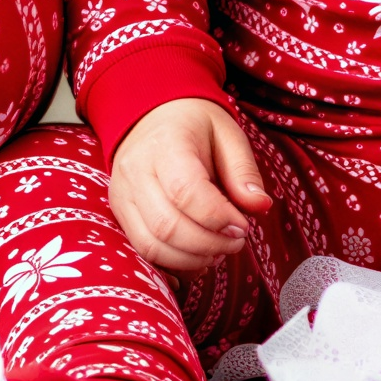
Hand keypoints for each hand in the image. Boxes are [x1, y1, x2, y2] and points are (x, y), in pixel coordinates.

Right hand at [109, 98, 272, 275]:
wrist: (152, 116)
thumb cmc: (195, 126)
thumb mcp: (228, 134)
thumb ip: (243, 171)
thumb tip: (260, 206)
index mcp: (165, 144)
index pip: (186, 191)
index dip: (217, 217)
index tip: (243, 226)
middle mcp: (135, 171)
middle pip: (167, 225)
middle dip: (208, 244)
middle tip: (236, 242)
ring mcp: (123, 195)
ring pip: (150, 245)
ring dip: (191, 259)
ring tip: (218, 251)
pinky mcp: (120, 213)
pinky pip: (142, 251)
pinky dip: (173, 264)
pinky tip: (198, 258)